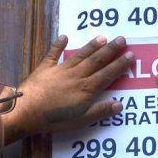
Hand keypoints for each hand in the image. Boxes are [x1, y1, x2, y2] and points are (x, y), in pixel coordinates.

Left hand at [2, 35, 133, 142]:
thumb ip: (99, 111)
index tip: (130, 55)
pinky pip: (53, 54)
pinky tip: (64, 37)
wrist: (26, 111)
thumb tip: (119, 105)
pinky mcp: (45, 68)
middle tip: (122, 39)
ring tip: (103, 37)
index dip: (120, 65)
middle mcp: (76, 75)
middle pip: (96, 60)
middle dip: (111, 50)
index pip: (107, 74)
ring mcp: (60, 70)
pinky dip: (58, 45)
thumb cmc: (53, 119)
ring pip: (80, 55)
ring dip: (92, 45)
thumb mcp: (80, 120)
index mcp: (86, 89)